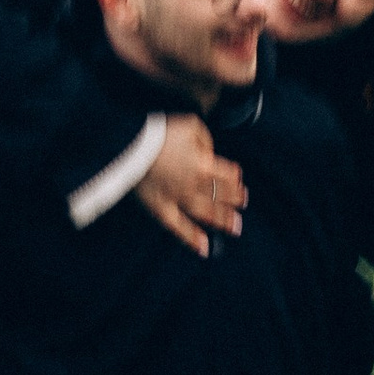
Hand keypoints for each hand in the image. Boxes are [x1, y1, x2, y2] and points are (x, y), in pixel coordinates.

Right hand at [135, 116, 246, 255]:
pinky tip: (204, 248)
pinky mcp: (161, 209)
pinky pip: (179, 228)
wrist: (131, 147)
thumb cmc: (159, 133)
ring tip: (234, 228)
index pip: (226, 175)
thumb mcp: (191, 126)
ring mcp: (178, 199)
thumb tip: (208, 151)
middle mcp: (195, 185)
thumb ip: (205, 140)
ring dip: (222, 221)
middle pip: (220, 195)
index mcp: (204, 164)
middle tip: (243, 205)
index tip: (239, 183)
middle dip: (233, 201)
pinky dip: (192, 239)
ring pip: (206, 213)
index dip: (234, 179)